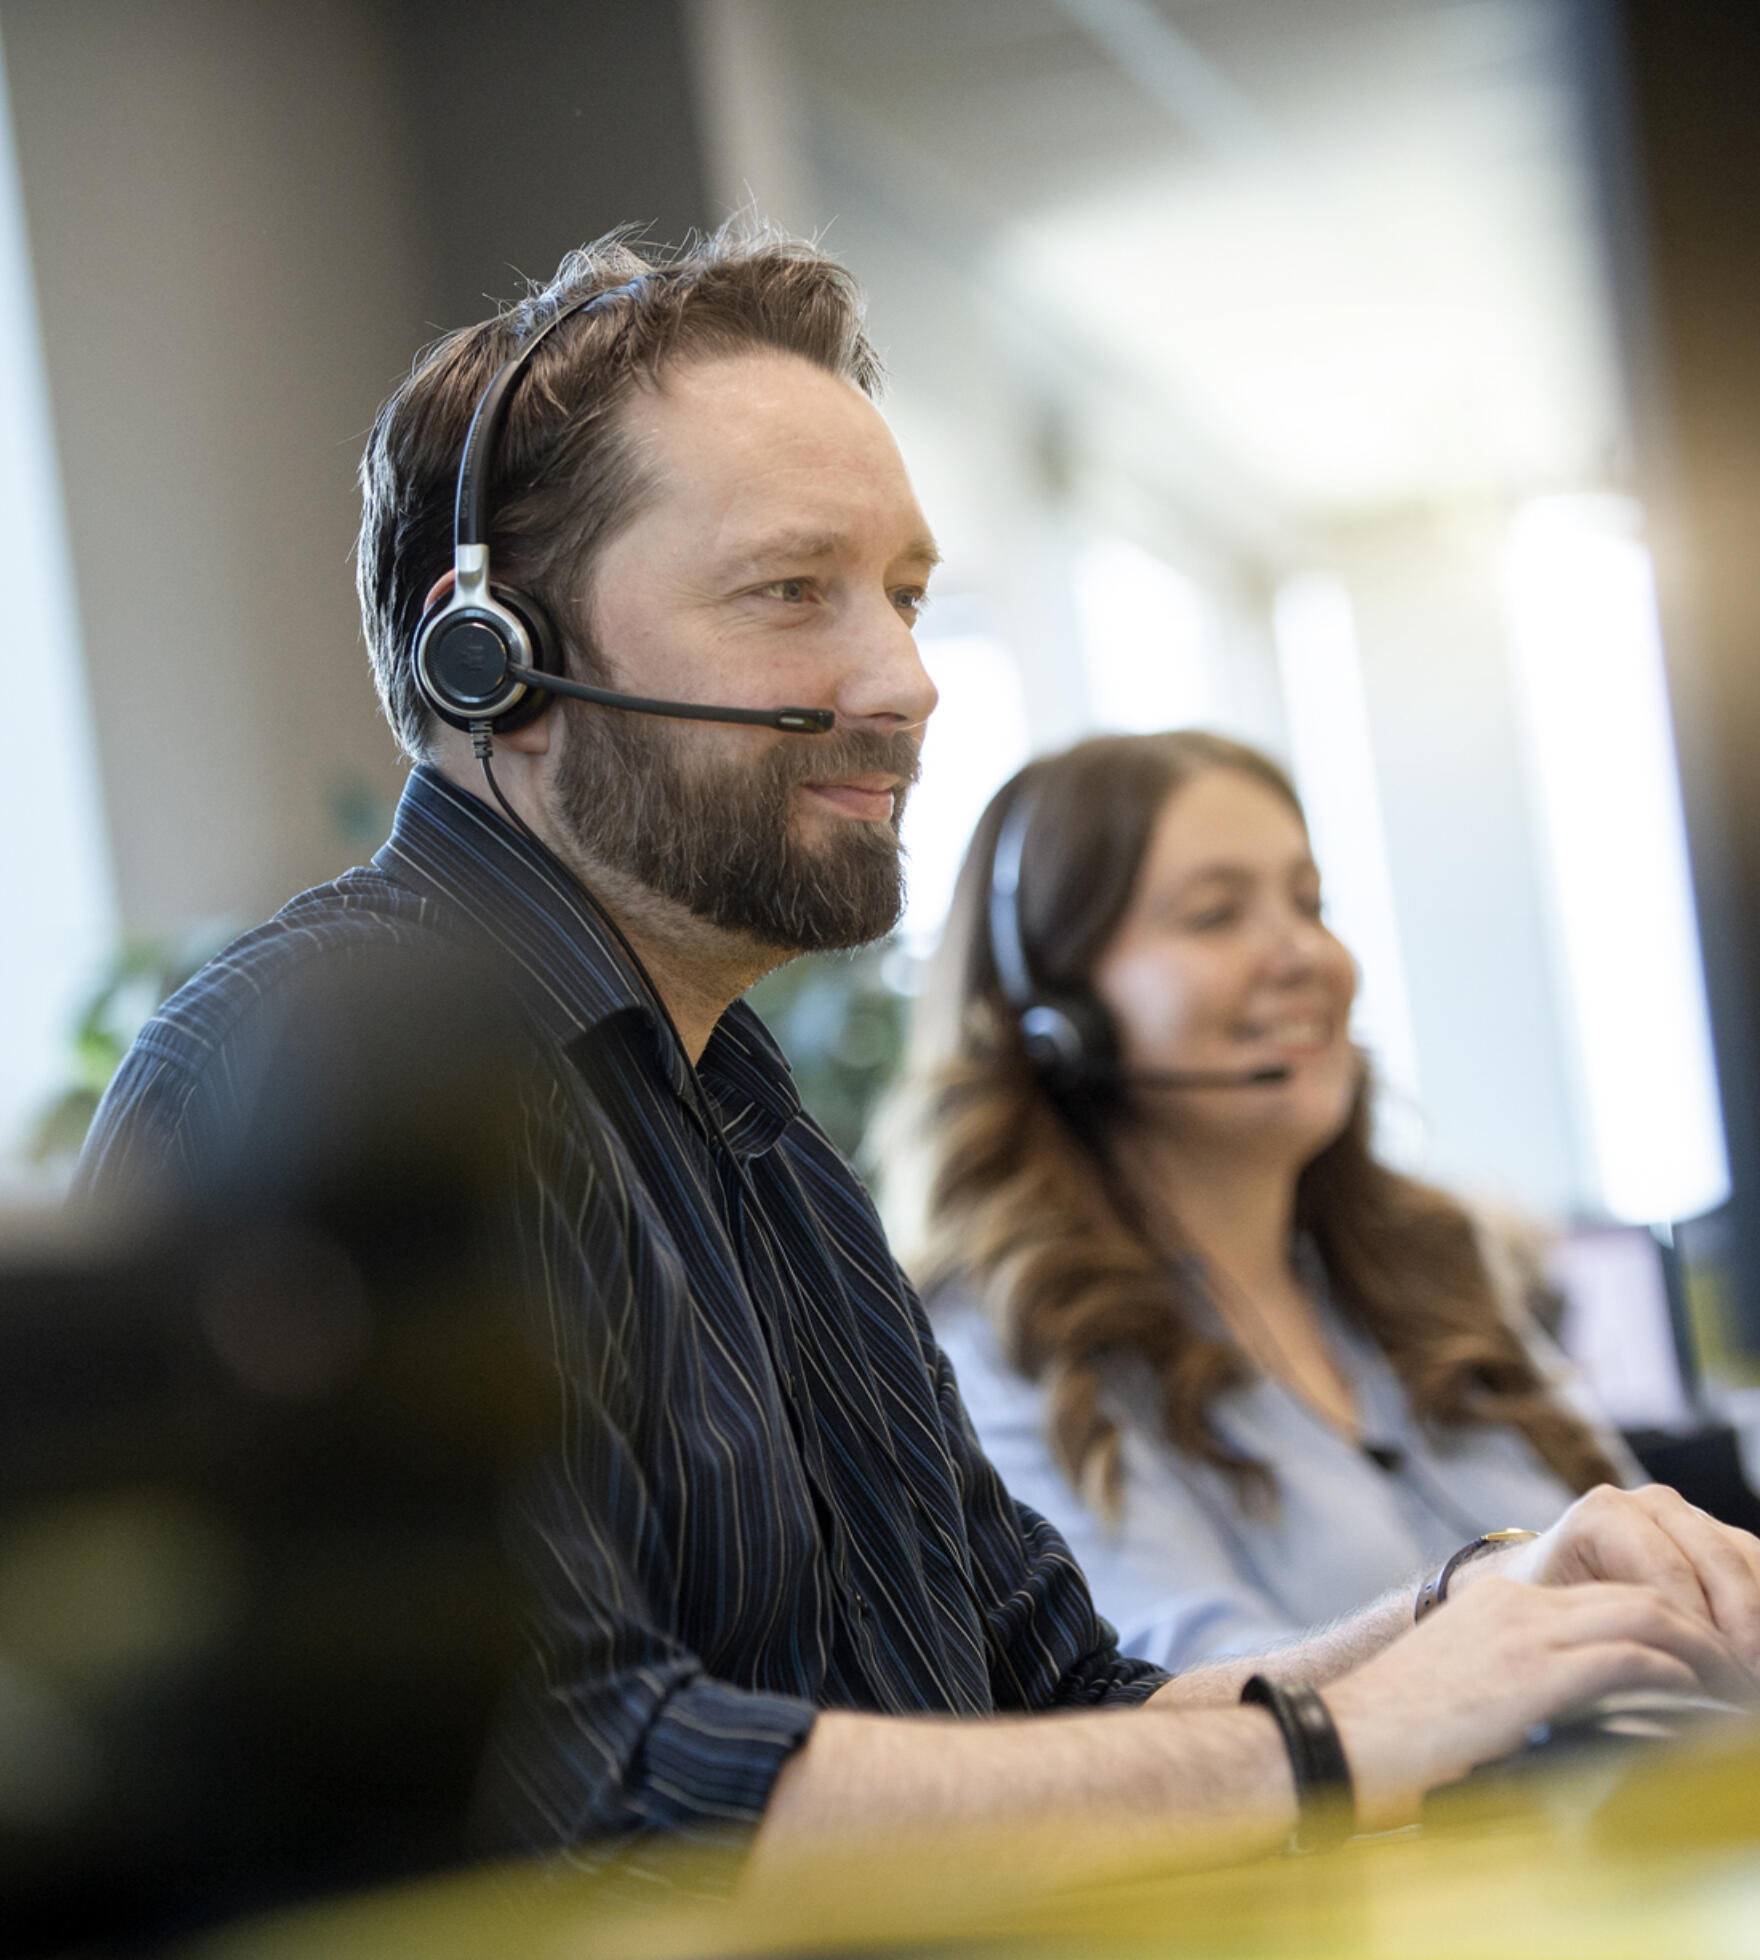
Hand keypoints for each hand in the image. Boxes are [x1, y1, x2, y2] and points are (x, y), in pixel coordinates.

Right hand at [1326, 1573, 1746, 1827]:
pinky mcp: (1529, 1674)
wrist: (1339, 1737)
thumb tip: (1557, 1707)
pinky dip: (1673, 1674)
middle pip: (1633, 1592)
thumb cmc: (1390, 1731)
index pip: (1601, 1591)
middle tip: (1730, 1661)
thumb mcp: (1456, 1682)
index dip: (1659, 1616)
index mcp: (1494, 1601)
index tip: (1692, 1652)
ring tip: (1728, 1677)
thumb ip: (1506, 1675)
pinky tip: (1692, 1693)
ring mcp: (1521, 1633)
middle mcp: (1512, 1603)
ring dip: (1698, 1647)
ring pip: (1643, 1614)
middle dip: (1694, 1624)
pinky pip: (1626, 1658)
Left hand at [1468, 1484, 1759, 1672]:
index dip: (1697, 1631)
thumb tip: (1649, 1668)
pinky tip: (1754, 1656)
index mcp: (1606, 1514)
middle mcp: (1653, 1504)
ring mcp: (1693, 1516)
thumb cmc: (1553, 1605)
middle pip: (1717, 1562)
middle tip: (1747, 1686)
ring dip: (1757, 1620)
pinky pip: (1759, 1566)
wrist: (1556, 1580)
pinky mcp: (1723, 1536)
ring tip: (1754, 1676)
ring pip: (1747, 1561)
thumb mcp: (1560, 1615)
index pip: (1668, 1572)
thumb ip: (1602, 1630)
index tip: (1716, 1685)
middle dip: (1742, 1629)